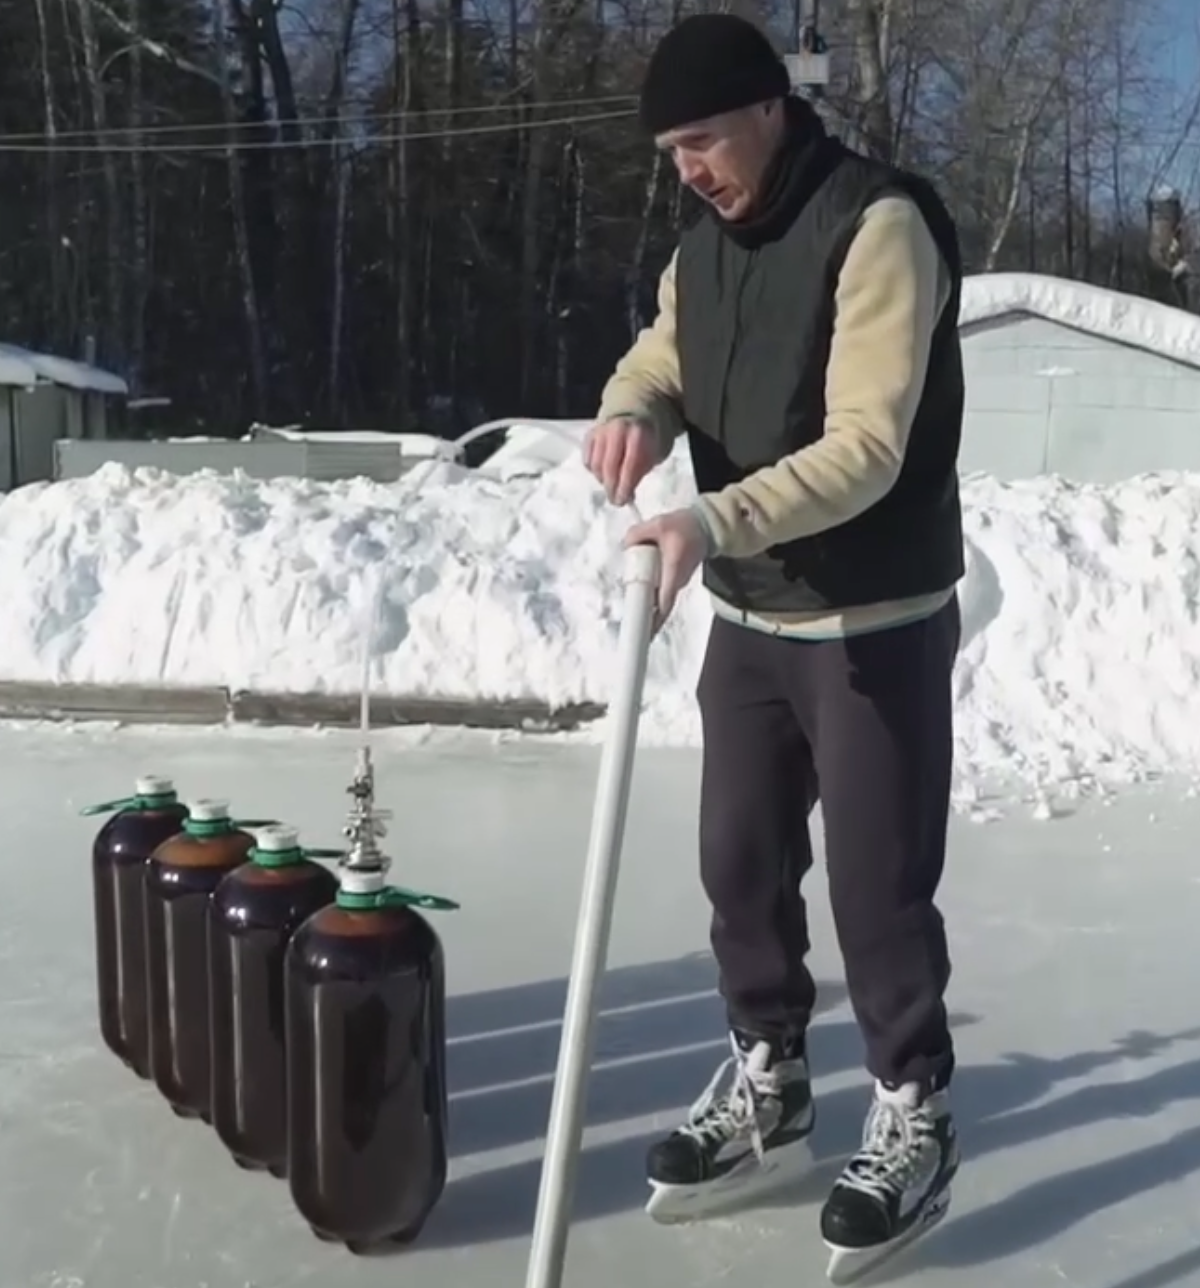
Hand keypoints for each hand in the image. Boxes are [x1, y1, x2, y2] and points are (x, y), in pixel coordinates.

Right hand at [583, 416, 659, 506]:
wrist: (634, 417)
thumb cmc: (645, 442)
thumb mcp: (652, 456)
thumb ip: (639, 474)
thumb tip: (625, 497)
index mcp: (637, 434)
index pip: (628, 466)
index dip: (624, 487)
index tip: (622, 501)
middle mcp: (617, 430)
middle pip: (609, 467)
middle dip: (611, 487)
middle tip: (615, 500)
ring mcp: (601, 431)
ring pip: (596, 465)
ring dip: (602, 480)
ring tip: (611, 484)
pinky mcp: (590, 435)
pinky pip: (587, 460)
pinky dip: (594, 471)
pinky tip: (603, 472)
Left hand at [623, 508, 707, 629]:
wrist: (707, 527)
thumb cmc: (685, 526)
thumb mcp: (658, 524)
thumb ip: (638, 534)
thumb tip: (626, 546)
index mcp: (673, 570)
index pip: (664, 602)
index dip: (655, 620)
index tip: (645, 634)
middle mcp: (677, 581)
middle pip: (660, 606)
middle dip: (646, 618)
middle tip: (630, 629)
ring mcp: (678, 581)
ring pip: (659, 599)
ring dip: (646, 605)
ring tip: (631, 615)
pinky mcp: (675, 578)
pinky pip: (661, 591)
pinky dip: (650, 594)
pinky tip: (638, 593)